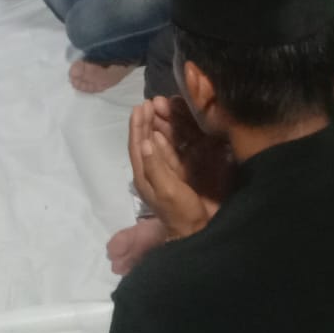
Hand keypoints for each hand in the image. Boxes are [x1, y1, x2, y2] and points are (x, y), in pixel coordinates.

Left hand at [129, 98, 217, 240]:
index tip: (140, 107)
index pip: (137, 145)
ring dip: (155, 127)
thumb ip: (156, 166)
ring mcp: (164, 173)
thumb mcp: (167, 189)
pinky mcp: (177, 174)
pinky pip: (168, 152)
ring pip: (155, 145)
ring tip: (157, 109)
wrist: (196, 230)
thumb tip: (145, 141)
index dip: (137, 126)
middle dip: (145, 122)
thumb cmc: (180, 212)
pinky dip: (166, 139)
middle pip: (144, 142)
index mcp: (144, 176)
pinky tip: (165, 130)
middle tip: (148, 102)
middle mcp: (150, 172)